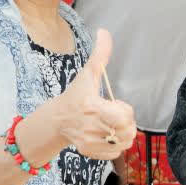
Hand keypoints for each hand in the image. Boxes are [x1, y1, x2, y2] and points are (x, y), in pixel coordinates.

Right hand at [56, 29, 135, 159]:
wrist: (57, 119)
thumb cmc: (76, 95)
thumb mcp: (88, 74)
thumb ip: (100, 54)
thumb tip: (104, 31)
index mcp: (91, 107)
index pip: (125, 116)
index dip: (125, 110)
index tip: (115, 103)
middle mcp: (90, 127)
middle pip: (128, 131)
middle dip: (127, 122)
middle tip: (115, 115)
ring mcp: (90, 142)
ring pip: (124, 143)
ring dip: (123, 134)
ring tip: (112, 125)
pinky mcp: (90, 153)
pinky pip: (116, 153)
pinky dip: (116, 145)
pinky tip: (106, 135)